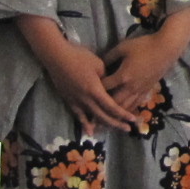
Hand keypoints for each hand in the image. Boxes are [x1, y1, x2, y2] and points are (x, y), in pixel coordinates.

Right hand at [19, 16, 135, 130]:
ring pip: (92, 118)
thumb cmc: (79, 57)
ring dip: (104, 125)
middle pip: (104, 116)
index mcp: (95, 90)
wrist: (57, 56)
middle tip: (127, 129)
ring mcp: (77, 101)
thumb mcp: (99, 64)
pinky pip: (78, 115)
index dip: (123, 114)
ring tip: (114, 130)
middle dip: (117, 123)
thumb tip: (112, 85)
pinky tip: (89, 132)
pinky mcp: (69, 100)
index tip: (132, 119)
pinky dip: (85, 124)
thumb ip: (107, 78)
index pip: (112, 106)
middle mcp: (86, 99)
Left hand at [102, 8, 189, 119]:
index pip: (105, 87)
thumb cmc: (144, 46)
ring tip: (106, 120)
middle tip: (93, 114)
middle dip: (103, 109)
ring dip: (115, 115)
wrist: (166, 49)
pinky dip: (128, 111)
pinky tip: (123, 115)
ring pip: (125, 107)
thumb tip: (99, 65)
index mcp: (122, 76)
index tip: (87, 91)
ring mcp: (139, 90)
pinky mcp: (147, 91)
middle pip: (113, 103)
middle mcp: (130, 87)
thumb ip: (109, 57)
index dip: (95, 89)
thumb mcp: (123, 47)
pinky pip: (135, 104)